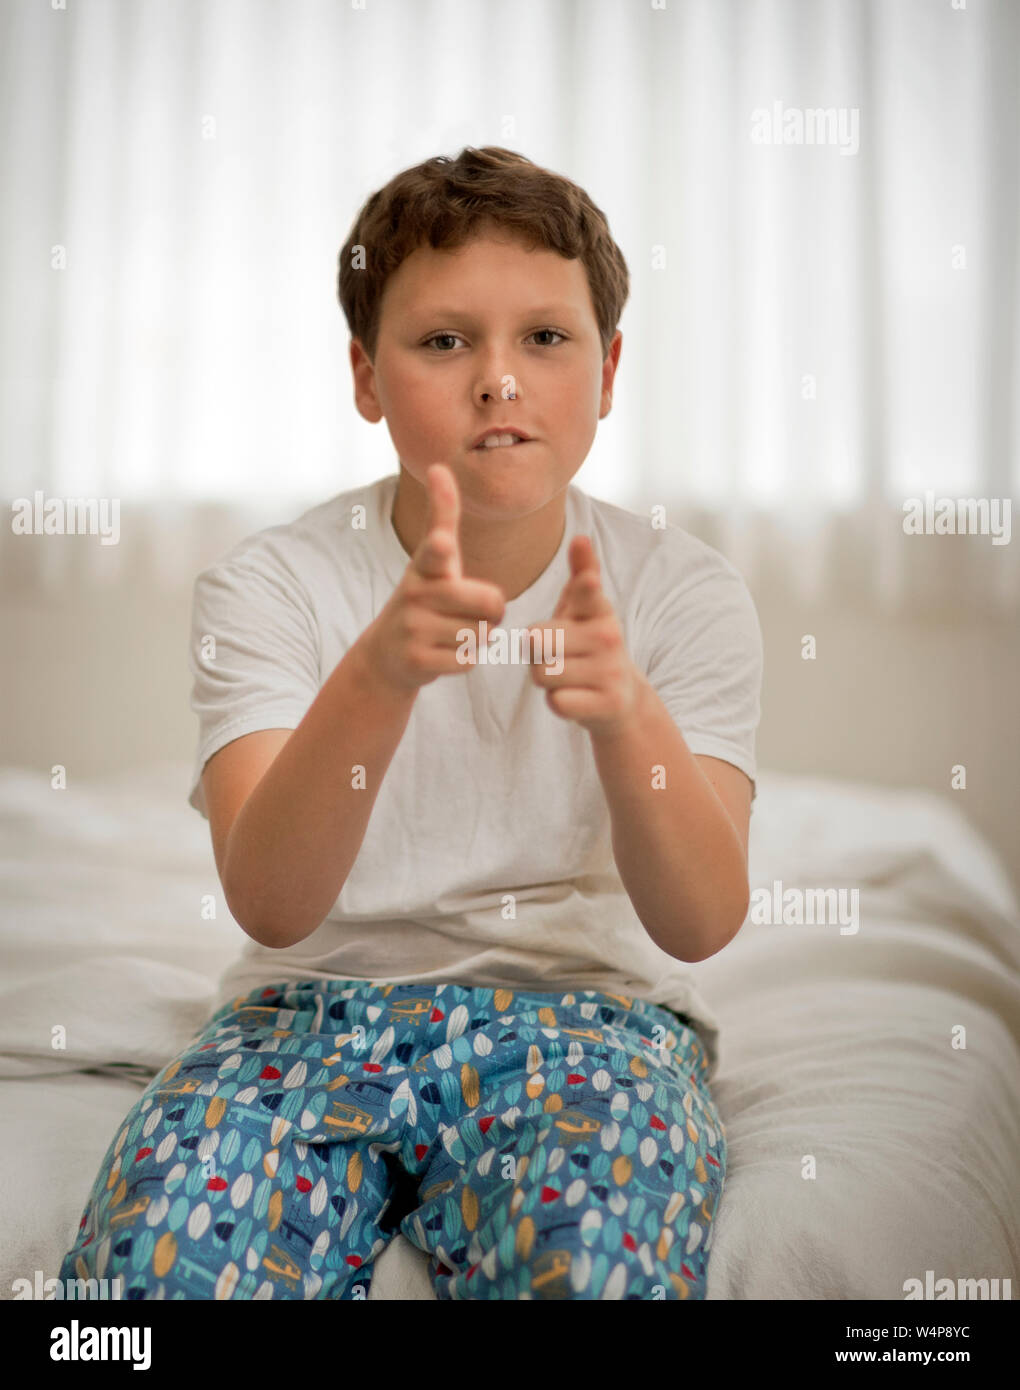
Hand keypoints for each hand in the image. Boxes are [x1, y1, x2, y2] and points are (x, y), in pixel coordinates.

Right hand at [363, 464, 505, 692]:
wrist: (387, 654)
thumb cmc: (424, 597)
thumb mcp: (431, 557)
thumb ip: (442, 515)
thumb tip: (439, 465)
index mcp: (424, 566)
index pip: (436, 553)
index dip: (441, 550)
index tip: (443, 544)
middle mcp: (415, 594)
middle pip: (490, 603)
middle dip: (493, 610)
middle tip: (472, 611)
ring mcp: (413, 630)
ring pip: (482, 634)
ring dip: (478, 637)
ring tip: (451, 632)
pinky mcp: (417, 662)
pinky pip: (468, 661)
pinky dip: (465, 660)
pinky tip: (445, 653)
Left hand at [527, 535, 641, 733]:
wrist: (622, 700)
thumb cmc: (590, 646)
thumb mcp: (586, 610)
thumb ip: (581, 573)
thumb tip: (580, 537)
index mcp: (599, 610)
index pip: (588, 593)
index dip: (585, 587)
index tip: (587, 580)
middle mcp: (609, 637)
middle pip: (536, 640)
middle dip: (536, 653)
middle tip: (560, 656)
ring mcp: (610, 672)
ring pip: (542, 673)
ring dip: (546, 680)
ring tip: (569, 677)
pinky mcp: (607, 704)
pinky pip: (557, 701)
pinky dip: (558, 702)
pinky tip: (576, 697)